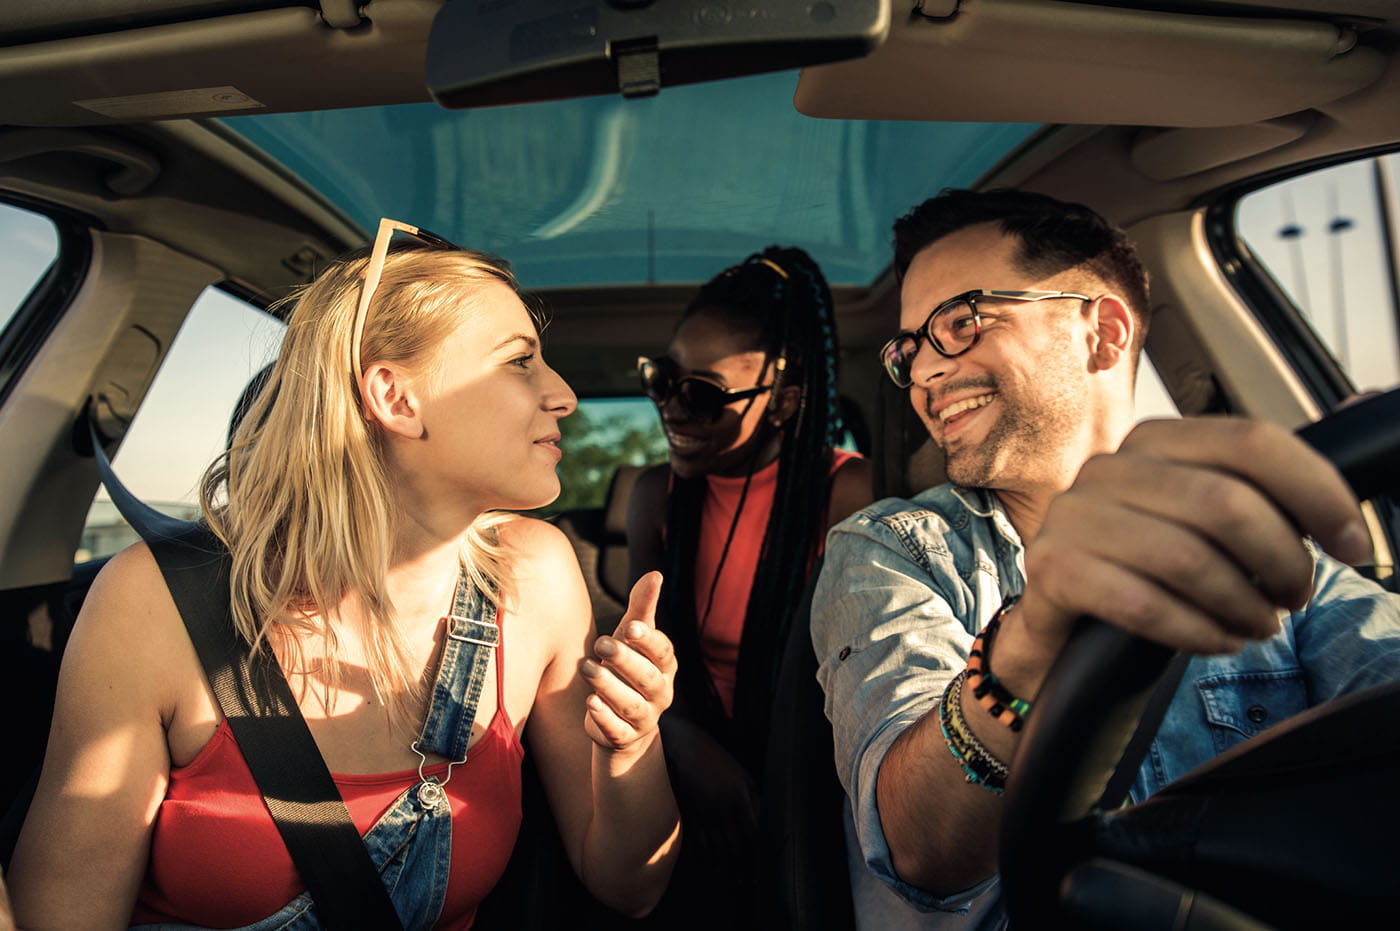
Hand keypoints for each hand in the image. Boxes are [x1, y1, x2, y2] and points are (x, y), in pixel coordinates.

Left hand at [580, 571, 676, 751]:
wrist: (622, 721)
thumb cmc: (628, 667)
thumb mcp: (632, 638)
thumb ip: (642, 608)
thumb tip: (655, 574)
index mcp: (665, 665)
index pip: (662, 651)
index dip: (647, 639)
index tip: (629, 626)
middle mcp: (660, 691)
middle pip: (647, 678)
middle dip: (625, 660)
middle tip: (600, 643)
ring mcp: (645, 717)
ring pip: (631, 704)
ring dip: (609, 686)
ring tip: (587, 667)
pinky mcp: (625, 737)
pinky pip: (618, 730)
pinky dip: (605, 717)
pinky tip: (590, 702)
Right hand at [661, 716, 758, 862]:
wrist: (687, 749)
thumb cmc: (719, 761)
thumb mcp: (743, 775)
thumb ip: (756, 799)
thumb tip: (764, 824)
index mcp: (739, 797)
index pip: (753, 832)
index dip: (758, 848)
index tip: (762, 857)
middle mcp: (722, 808)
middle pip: (735, 844)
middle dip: (743, 861)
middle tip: (749, 872)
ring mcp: (705, 812)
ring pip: (717, 848)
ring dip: (726, 863)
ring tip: (733, 874)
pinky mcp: (691, 815)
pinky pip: (701, 842)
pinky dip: (708, 855)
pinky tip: (713, 862)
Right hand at [1008, 418, 1371, 679]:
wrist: (1063, 633)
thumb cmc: (1148, 574)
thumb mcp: (1202, 523)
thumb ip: (1262, 489)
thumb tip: (1357, 432)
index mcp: (1153, 442)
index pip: (1251, 441)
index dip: (1318, 493)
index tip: (1351, 544)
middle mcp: (1107, 468)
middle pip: (1225, 503)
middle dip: (1282, 562)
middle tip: (1294, 597)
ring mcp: (1072, 516)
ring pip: (1188, 558)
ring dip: (1242, 605)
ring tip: (1257, 625)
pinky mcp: (1052, 569)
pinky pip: (1143, 604)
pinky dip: (1196, 631)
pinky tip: (1217, 641)